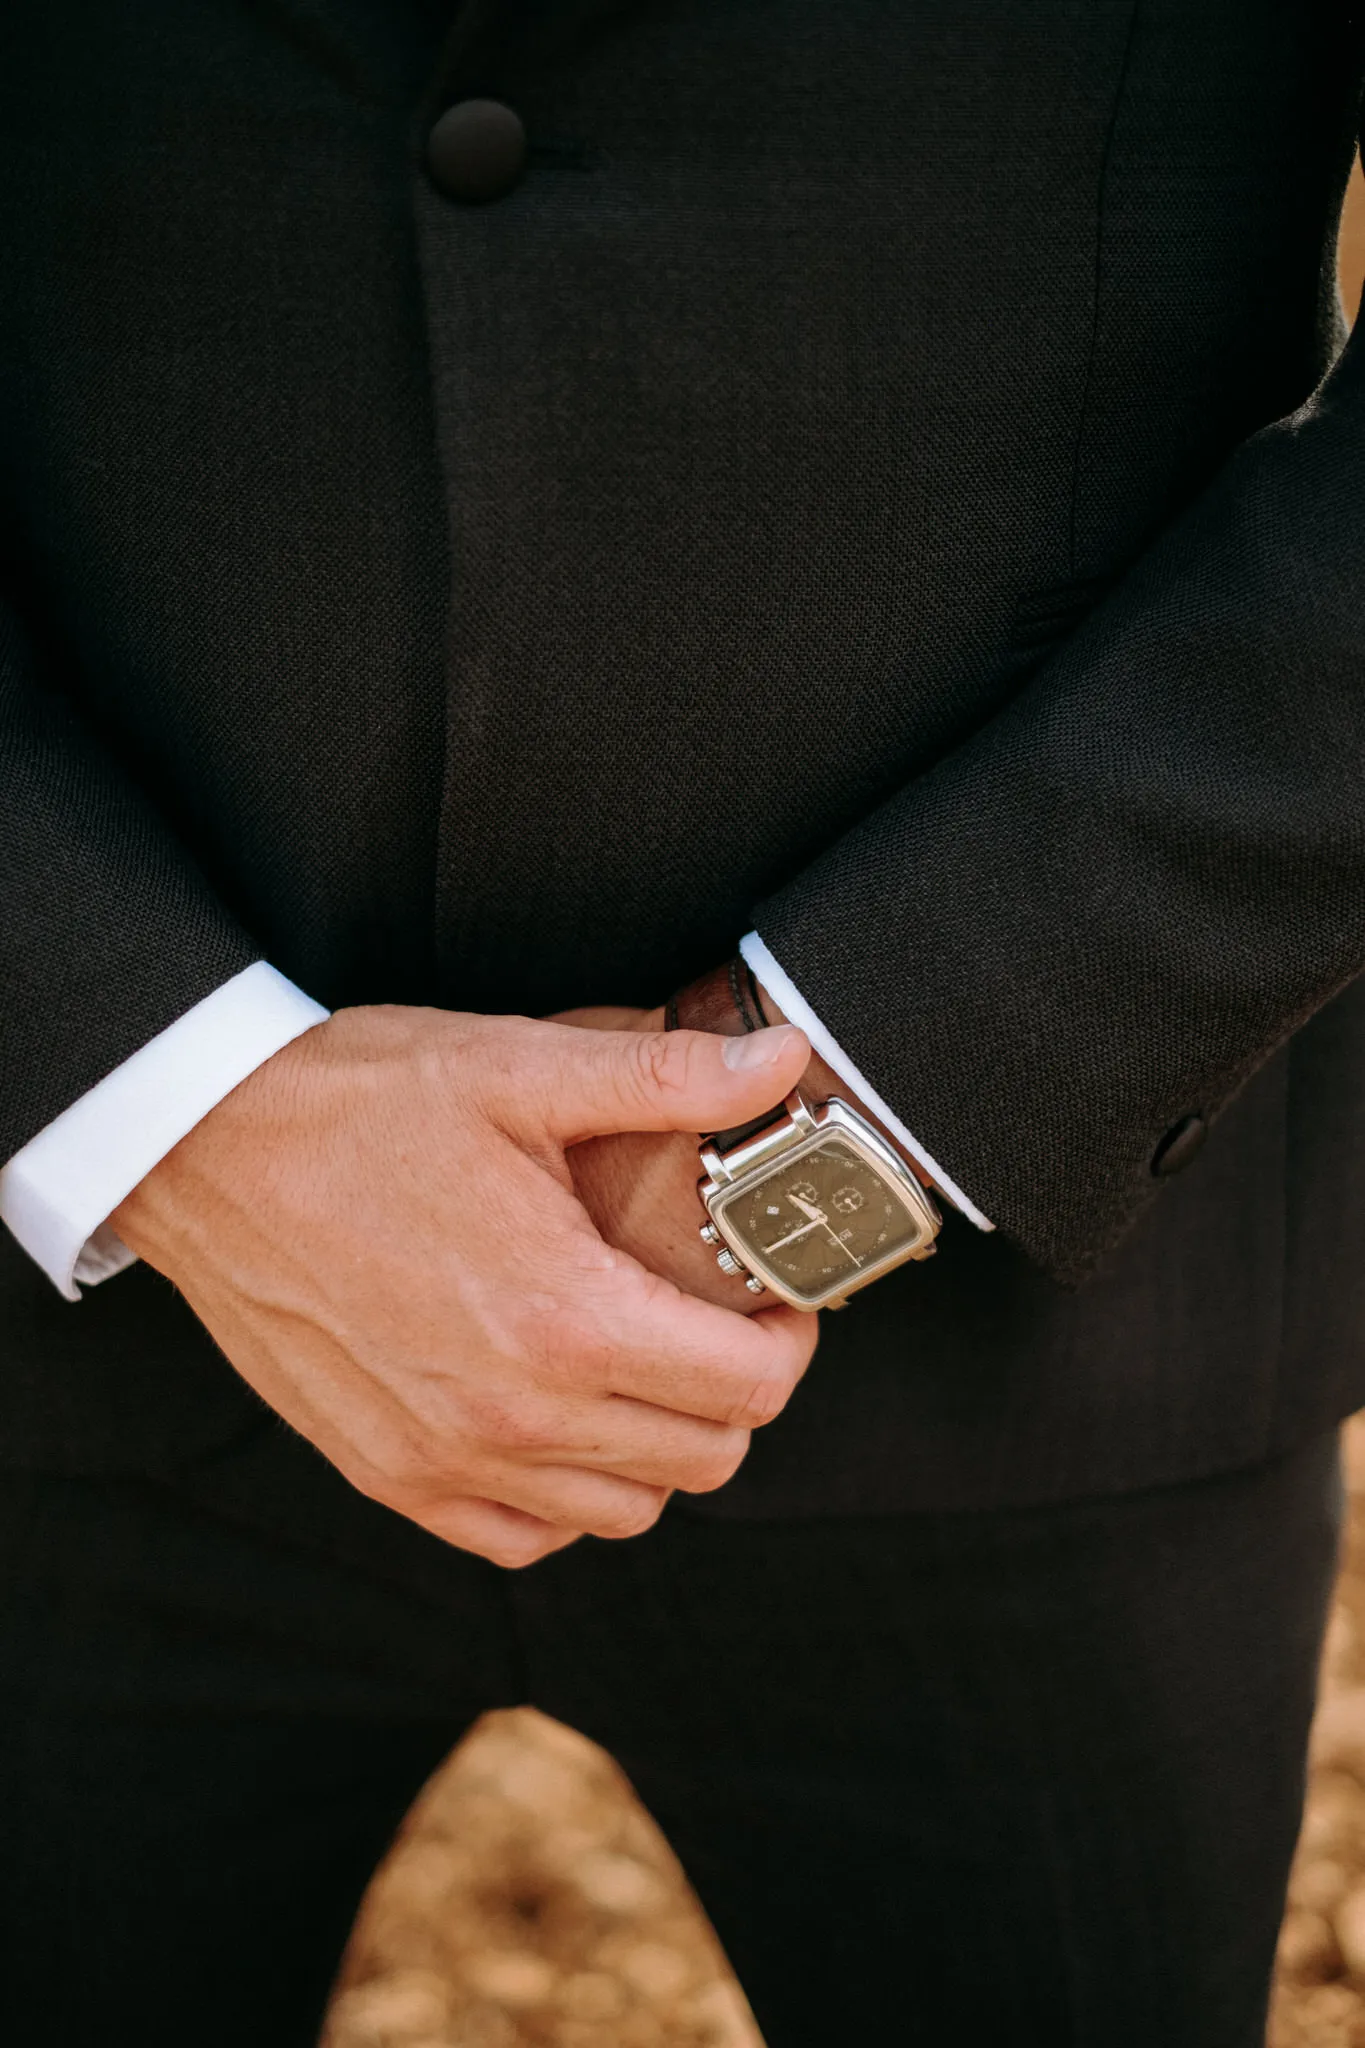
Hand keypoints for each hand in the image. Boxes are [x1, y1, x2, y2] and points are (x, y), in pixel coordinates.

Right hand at [111, 1004, 816, 1567]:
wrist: (199, 1148)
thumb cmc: (356, 1102)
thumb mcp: (520, 1064)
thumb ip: (669, 1076)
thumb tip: (785, 1057)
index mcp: (566, 1316)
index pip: (750, 1389)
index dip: (787, 1340)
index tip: (771, 1296)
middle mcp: (514, 1414)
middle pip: (704, 1458)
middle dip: (737, 1390)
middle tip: (715, 1320)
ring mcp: (445, 1457)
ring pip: (624, 1512)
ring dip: (659, 1446)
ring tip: (641, 1363)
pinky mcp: (389, 1474)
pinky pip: (521, 1536)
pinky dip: (565, 1496)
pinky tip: (559, 1419)